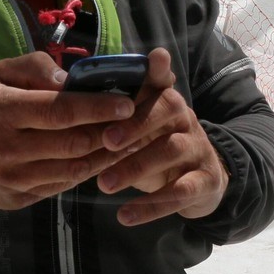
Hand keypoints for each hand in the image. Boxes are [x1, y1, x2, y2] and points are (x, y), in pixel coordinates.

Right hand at [0, 51, 134, 210]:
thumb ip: (32, 68)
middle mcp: (9, 151)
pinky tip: (103, 157)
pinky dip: (87, 171)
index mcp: (2, 113)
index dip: (99, 107)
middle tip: (139, 119)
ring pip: (75, 170)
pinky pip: (63, 185)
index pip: (61, 112)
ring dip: (107, 155)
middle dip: (112, 132)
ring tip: (131, 138)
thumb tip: (71, 79)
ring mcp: (15, 181)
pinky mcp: (20, 200)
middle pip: (74, 143)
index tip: (128, 101)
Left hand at [93, 48, 228, 225]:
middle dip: (136, 124)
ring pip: (172, 150)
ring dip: (136, 167)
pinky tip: (124, 215)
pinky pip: (181, 191)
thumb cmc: (156, 148)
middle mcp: (185, 120)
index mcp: (166, 101)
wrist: (202, 183)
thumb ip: (114, 112)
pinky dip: (151, 206)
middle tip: (107, 140)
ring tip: (104, 184)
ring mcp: (197, 149)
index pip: (162, 80)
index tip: (154, 58)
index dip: (158, 70)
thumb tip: (68, 96)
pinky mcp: (205, 181)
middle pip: (168, 109)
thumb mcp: (140, 128)